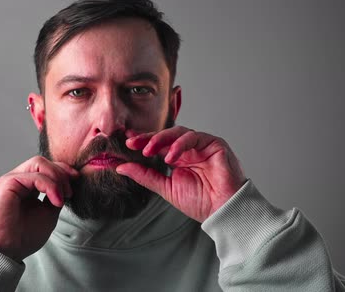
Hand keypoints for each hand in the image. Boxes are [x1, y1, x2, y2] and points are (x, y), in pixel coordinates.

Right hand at [0, 156, 77, 261]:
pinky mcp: (7, 183)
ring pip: (39, 163)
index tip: (76, 181)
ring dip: (57, 177)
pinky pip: (34, 176)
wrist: (6, 252)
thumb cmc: (23, 237)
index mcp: (27, 187)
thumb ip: (56, 197)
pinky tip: (56, 200)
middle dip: (62, 172)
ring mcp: (12, 180)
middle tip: (70, 192)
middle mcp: (19, 180)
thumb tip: (67, 185)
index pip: (46, 168)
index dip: (63, 170)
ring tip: (63, 196)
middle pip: (43, 162)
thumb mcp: (49, 213)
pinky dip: (50, 185)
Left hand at [116, 126, 246, 221]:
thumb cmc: (201, 202)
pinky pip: (194, 137)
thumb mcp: (166, 188)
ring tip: (148, 150)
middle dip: (148, 138)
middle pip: (166, 136)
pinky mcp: (214, 144)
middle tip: (132, 143)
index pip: (158, 145)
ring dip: (161, 139)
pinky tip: (170, 157)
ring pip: (178, 133)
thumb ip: (145, 176)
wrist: (223, 211)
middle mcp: (190, 150)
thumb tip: (121, 167)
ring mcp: (202, 145)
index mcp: (179, 159)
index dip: (142, 142)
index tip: (126, 143)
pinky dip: (180, 145)